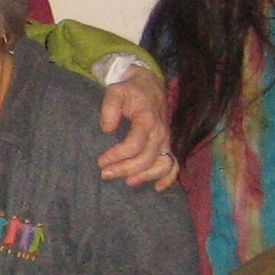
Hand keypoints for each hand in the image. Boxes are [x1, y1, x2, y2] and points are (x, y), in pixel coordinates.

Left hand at [96, 67, 177, 190]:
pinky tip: (157, 188)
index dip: (118, 155)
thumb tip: (107, 128)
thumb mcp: (115, 91)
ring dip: (145, 176)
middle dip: (125, 169)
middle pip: (146, 158)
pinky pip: (174, 164)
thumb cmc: (129, 90)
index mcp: (147, 119)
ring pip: (162, 164)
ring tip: (126, 181)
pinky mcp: (167, 145)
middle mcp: (160, 132)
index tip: (101, 161)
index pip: (135, 143)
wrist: (149, 85)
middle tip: (105, 174)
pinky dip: (168, 178)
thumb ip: (109, 107)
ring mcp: (165, 140)